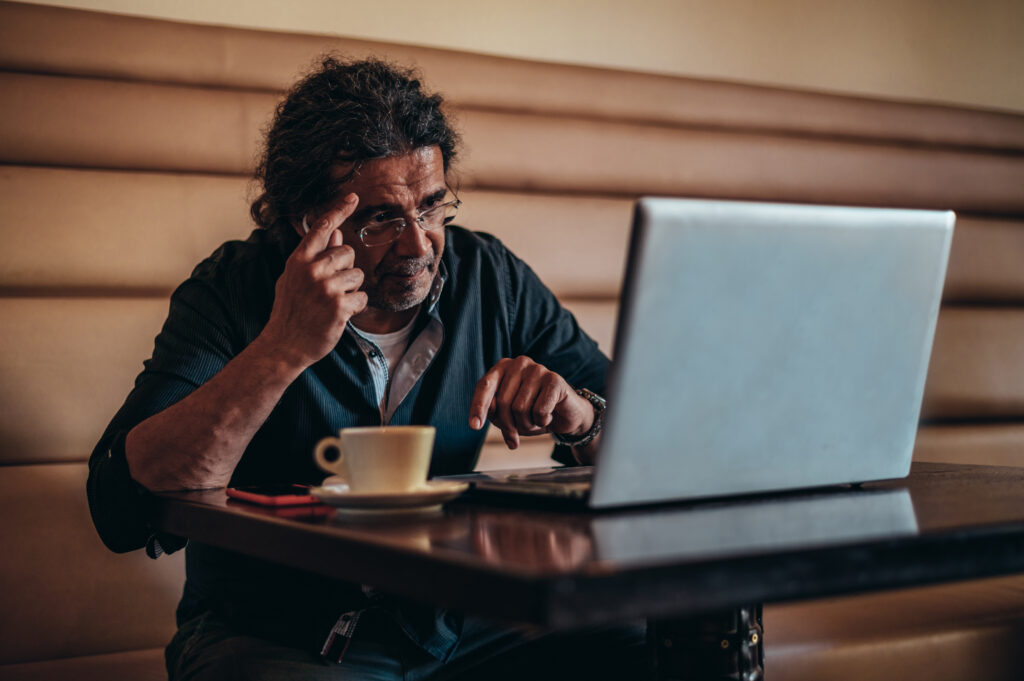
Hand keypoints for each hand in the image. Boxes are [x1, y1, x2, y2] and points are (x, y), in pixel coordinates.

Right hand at [260, 194, 367, 368]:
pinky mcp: (339, 306)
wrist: (283, 345)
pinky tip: (339, 315)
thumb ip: (315, 256)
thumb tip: (337, 234)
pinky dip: (355, 307)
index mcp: (299, 260)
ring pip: (358, 275)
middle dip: (345, 269)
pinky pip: (362, 297)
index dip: (339, 210)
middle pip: (347, 252)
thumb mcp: (295, 279)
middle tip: (330, 288)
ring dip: (351, 290)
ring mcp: (326, 287)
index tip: (354, 197)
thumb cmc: (291, 311)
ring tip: (332, 303)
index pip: (321, 228)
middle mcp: (312, 270)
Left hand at [469, 356, 594, 448]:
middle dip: (509, 425)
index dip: (478, 407)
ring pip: (520, 408)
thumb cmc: (532, 413)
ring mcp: (538, 369)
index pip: (484, 386)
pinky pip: (539, 411)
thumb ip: (494, 412)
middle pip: (503, 402)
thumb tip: (486, 413)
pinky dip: (542, 421)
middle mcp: (519, 363)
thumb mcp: (508, 415)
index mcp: (503, 367)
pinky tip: (549, 415)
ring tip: (535, 420)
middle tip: (516, 435)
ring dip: (527, 424)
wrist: (565, 415)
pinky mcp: (555, 379)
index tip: (474, 426)